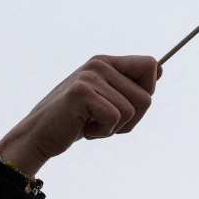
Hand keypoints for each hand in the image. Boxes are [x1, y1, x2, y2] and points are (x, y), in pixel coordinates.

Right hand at [0, 55, 161, 175]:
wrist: (38, 136)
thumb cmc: (76, 120)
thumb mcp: (106, 99)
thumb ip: (129, 84)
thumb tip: (160, 68)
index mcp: (106, 61)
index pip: (150, 65)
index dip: (147, 90)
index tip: (127, 105)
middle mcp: (99, 64)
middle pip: (146, 97)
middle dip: (131, 119)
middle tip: (103, 121)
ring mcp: (89, 77)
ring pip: (132, 111)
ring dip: (114, 128)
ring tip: (90, 123)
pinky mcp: (81, 94)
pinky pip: (115, 119)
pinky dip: (102, 132)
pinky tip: (83, 128)